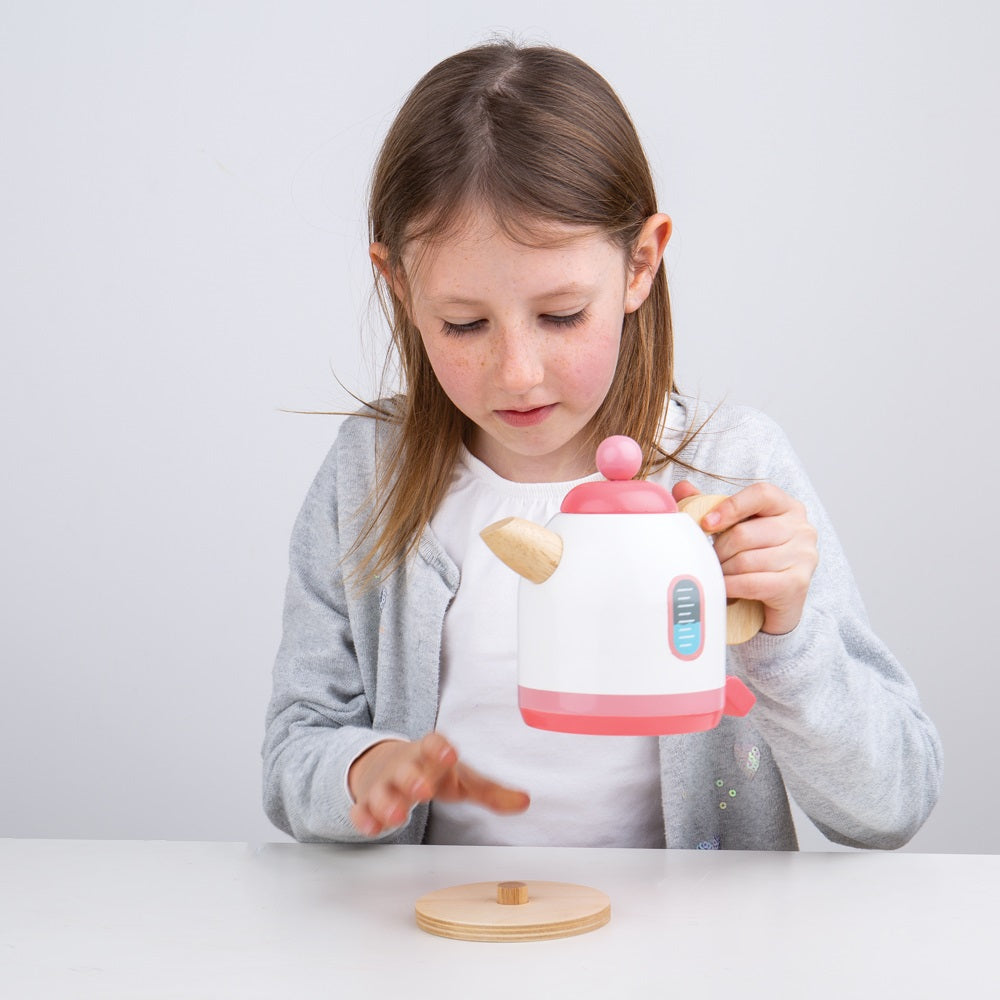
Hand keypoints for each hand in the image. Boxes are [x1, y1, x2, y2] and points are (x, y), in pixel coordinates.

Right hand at [347, 732, 530, 836]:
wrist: (385, 764)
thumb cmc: (430, 770)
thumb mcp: (461, 778)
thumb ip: (490, 791)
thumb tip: (525, 802)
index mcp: (429, 754)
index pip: (434, 744)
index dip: (440, 748)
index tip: (451, 753)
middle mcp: (404, 767)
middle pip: (406, 770)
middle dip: (413, 779)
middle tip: (424, 789)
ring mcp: (384, 785)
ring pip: (381, 792)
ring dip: (387, 802)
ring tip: (396, 816)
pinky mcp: (368, 804)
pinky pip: (362, 811)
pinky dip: (363, 819)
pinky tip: (369, 827)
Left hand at [672, 480, 818, 635]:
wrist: (775, 603)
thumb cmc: (755, 560)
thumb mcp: (735, 528)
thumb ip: (711, 506)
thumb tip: (682, 488)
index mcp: (787, 507)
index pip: (761, 494)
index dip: (730, 507)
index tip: (706, 524)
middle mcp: (802, 529)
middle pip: (746, 533)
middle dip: (719, 550)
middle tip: (708, 560)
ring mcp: (803, 556)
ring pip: (746, 560)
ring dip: (723, 570)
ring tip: (716, 575)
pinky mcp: (797, 584)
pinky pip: (752, 583)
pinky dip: (731, 586)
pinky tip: (723, 588)